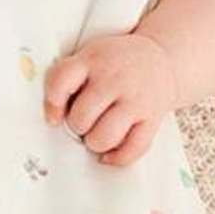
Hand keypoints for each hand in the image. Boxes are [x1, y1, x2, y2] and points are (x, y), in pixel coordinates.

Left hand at [43, 32, 179, 166]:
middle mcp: (115, 79)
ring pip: (104, 138)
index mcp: (92, 61)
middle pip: (81, 118)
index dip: (52, 104)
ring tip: (97, 134)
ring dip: (95, 143)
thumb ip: (69, 77)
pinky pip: (133, 149)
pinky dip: (118, 158)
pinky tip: (110, 153)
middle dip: (77, 126)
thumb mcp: (90, 55)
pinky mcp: (153, 117)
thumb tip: (52, 116)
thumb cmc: (117, 63)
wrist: (161, 57)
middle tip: (83, 122)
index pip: (61, 82)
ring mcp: (136, 99)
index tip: (53, 117)